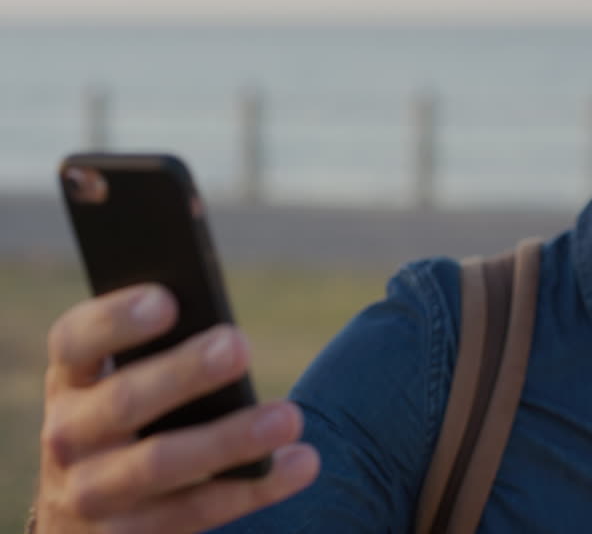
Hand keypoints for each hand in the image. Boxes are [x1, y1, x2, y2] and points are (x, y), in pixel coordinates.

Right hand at [33, 284, 319, 532]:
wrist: (84, 520)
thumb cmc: (129, 424)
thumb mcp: (122, 385)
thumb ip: (159, 354)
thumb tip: (227, 332)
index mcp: (71, 381)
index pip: (75, 341)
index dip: (116, 319)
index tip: (168, 300)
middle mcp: (69, 436)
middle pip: (124, 400)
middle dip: (185, 373)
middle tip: (240, 346)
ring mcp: (91, 493)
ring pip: (162, 463)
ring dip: (230, 439)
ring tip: (289, 417)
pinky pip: (197, 510)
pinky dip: (253, 487)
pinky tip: (301, 462)